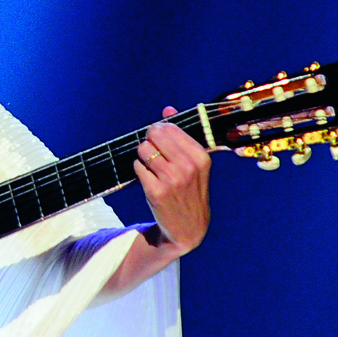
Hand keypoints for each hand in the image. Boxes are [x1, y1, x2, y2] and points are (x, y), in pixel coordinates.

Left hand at [134, 106, 211, 253]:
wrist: (188, 228)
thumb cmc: (190, 191)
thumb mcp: (194, 163)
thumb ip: (180, 135)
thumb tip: (167, 109)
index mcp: (200, 157)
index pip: (170, 128)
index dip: (160, 131)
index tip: (161, 140)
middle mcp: (188, 166)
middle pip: (154, 135)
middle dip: (149, 141)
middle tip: (153, 152)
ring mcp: (171, 179)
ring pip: (143, 150)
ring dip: (143, 156)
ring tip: (152, 167)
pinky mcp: (155, 191)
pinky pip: (137, 167)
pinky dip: (139, 170)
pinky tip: (149, 178)